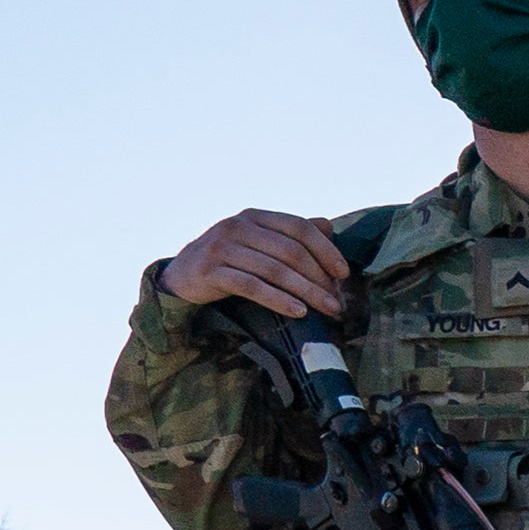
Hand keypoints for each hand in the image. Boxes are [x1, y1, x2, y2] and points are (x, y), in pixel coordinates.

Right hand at [164, 211, 352, 320]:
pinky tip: (299, 312)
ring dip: (307, 292)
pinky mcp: (210, 270)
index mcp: (254, 216)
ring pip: (274, 270)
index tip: (344, 274)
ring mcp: (221, 247)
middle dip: (319, 278)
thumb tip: (328, 225)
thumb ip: (291, 235)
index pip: (298, 227)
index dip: (326, 250)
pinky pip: (252, 286)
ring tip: (328, 310)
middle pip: (290, 251)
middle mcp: (237, 226)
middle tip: (337, 301)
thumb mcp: (260, 243)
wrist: (183, 274)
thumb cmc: (231, 260)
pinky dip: (278, 299)